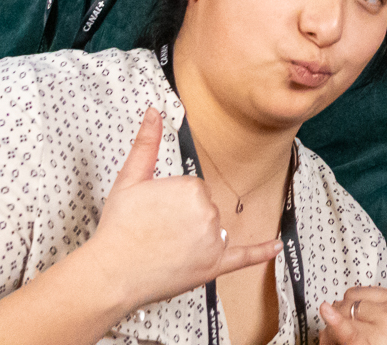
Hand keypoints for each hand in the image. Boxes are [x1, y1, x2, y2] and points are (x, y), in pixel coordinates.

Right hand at [85, 108, 281, 313]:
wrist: (111, 273)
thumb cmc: (119, 228)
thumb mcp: (130, 179)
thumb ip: (146, 144)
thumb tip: (154, 112)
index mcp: (192, 188)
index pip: (194, 189)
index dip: (172, 201)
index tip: (155, 212)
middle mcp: (208, 213)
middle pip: (205, 208)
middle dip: (184, 218)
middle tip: (156, 231)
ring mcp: (213, 241)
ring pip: (213, 230)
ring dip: (197, 237)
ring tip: (166, 248)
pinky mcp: (213, 266)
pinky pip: (244, 257)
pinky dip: (260, 251)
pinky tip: (275, 246)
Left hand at [316, 256, 386, 344]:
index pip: (364, 294)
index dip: (354, 310)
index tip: (360, 323)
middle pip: (350, 300)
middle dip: (341, 319)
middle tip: (351, 344)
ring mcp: (384, 328)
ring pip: (341, 314)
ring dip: (332, 333)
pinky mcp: (368, 344)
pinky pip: (347, 329)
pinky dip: (334, 321)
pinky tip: (326, 311)